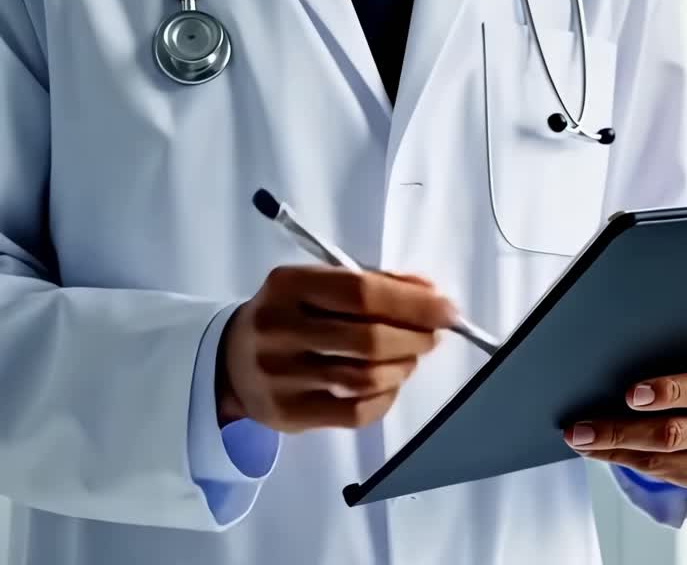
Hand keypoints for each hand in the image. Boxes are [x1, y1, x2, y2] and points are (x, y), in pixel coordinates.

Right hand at [216, 266, 454, 432]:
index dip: (413, 303)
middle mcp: (279, 329)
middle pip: (369, 339)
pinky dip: (385, 397)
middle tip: (432, 337)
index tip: (447, 311)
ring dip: (403, 367)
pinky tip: (388, 383)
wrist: (228, 361)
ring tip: (409, 358)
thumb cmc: (290, 314)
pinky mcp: (288, 414)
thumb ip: (374, 284)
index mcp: (289, 285)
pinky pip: (356, 412)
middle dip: (415, 338)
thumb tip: (431, 294)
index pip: (362, 292)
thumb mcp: (317, 285)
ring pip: (366, 377)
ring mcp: (280, 376)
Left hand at [564, 363, 686, 487]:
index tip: (629, 394)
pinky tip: (594, 448)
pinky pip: (654, 471)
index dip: (668, 392)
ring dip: (611, 447)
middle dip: (621, 429)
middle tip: (583, 426)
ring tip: (578, 438)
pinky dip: (619, 458)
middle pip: (673, 432)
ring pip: (658, 457)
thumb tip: (612, 361)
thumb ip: (670, 359)